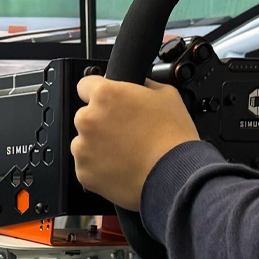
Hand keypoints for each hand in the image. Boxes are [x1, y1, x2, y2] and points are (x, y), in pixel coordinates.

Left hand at [72, 76, 200, 210]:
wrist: (174, 174)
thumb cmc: (172, 137)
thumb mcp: (166, 94)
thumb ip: (143, 85)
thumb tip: (138, 84)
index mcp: (105, 96)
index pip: (85, 85)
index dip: (99, 92)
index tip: (107, 102)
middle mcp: (88, 120)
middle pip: (85, 116)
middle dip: (100, 122)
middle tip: (124, 132)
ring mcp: (83, 148)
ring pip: (83, 142)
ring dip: (98, 145)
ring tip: (124, 152)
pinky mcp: (84, 172)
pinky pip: (86, 166)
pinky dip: (99, 167)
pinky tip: (121, 166)